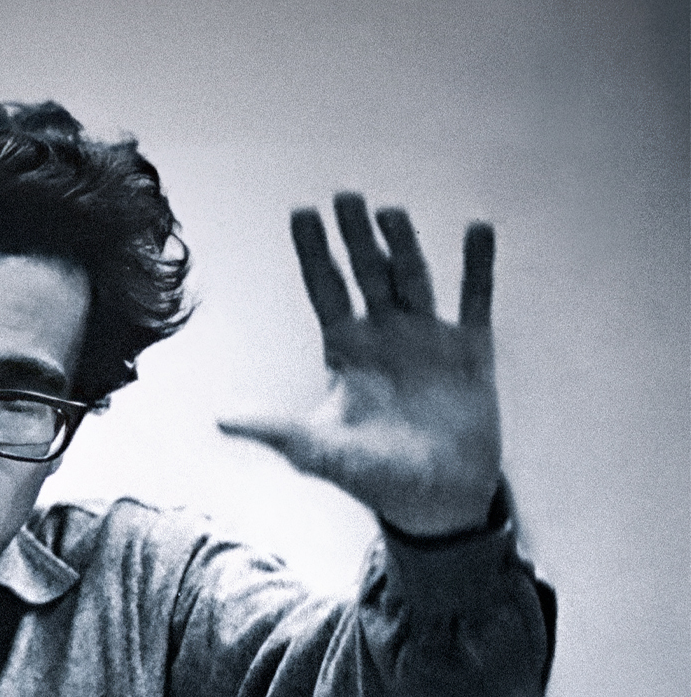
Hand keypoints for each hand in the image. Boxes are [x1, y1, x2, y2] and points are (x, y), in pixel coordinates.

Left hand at [218, 193, 500, 537]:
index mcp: (346, 350)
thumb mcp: (318, 451)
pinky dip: (477, 265)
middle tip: (343, 195)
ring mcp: (428, 337)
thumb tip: (219, 418)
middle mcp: (385, 334)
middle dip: (354, 237)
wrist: (436, 501)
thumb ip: (275, 430)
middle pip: (366, 273)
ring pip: (413, 277)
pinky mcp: (471, 350)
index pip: (325, 288)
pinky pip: (475, 298)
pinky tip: (476, 228)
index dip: (313, 252)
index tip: (301, 211)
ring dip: (403, 244)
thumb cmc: (372, 476)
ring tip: (389, 210)